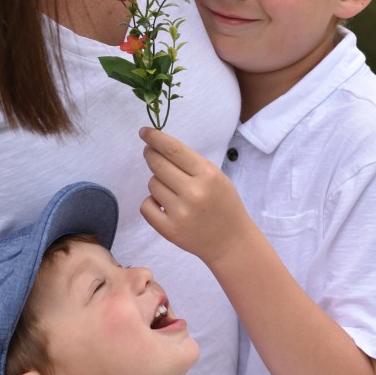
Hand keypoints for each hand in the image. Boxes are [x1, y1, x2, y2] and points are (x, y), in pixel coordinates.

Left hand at [139, 127, 250, 265]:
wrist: (231, 242)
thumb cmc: (223, 204)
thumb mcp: (216, 177)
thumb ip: (190, 163)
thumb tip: (156, 147)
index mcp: (208, 175)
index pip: (173, 149)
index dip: (155, 138)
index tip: (144, 132)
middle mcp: (193, 192)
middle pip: (158, 164)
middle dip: (150, 155)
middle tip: (150, 153)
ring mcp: (180, 213)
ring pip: (152, 184)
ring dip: (157, 183)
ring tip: (173, 191)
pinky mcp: (169, 230)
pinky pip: (146, 206)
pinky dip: (151, 203)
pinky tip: (164, 206)